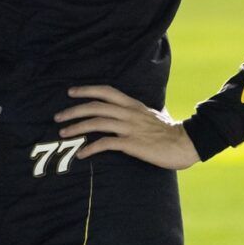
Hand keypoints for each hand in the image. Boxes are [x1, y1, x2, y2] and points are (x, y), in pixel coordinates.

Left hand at [53, 84, 199, 168]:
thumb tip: (133, 112)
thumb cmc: (170, 132)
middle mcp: (129, 113)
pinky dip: (90, 148)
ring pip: (97, 122)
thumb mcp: (153, 115)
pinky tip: (81, 154)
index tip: (71, 92)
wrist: (186, 143)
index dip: (87, 90)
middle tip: (58, 117)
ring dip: (77, 128)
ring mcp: (130, 128)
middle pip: (96, 106)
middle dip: (74, 110)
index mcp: (133, 105)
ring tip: (64, 134)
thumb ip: (140, 113)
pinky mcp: (131, 144)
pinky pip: (105, 143)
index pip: (106, 91)